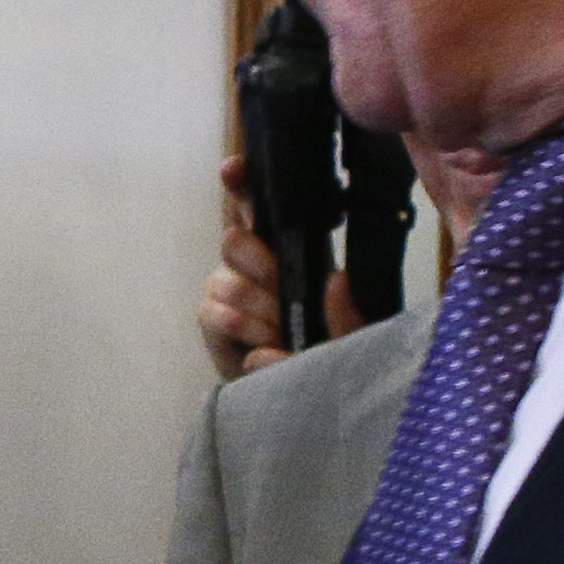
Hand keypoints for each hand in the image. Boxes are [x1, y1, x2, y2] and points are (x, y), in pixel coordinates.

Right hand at [200, 155, 356, 378]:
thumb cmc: (326, 352)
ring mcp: (228, 290)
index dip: (242, 183)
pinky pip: (214, 310)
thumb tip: (337, 278)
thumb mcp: (352, 336)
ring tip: (281, 329)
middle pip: (235, 239)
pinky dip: (240, 325)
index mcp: (289, 249)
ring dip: (256, 305)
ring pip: (225, 278)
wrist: (300, 393)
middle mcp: (253, 263)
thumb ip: (349, 313)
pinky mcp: (211, 319)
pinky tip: (262, 339)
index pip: (260, 206)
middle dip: (259, 263)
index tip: (233, 170)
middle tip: (282, 288)